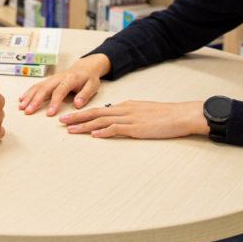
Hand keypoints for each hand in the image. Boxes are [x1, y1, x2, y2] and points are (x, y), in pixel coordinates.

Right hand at [18, 53, 110, 115]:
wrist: (85, 66)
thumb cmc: (89, 78)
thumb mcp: (92, 86)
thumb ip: (85, 95)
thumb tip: (77, 104)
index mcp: (70, 79)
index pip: (60, 91)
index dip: (54, 102)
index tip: (49, 114)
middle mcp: (58, 78)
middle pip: (45, 89)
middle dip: (35, 100)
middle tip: (28, 111)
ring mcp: (52, 78)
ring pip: (38, 87)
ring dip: (29, 97)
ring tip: (22, 107)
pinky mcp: (49, 80)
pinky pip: (37, 85)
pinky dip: (28, 92)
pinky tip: (22, 99)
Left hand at [58, 100, 207, 138]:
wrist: (182, 115)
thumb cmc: (166, 117)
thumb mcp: (144, 113)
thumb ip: (130, 117)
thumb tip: (117, 124)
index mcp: (126, 106)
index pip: (100, 109)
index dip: (83, 113)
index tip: (69, 117)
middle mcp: (125, 110)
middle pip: (95, 112)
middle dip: (76, 117)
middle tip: (60, 121)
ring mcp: (130, 118)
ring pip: (101, 120)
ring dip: (84, 126)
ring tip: (69, 130)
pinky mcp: (137, 128)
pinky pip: (116, 129)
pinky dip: (103, 132)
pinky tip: (93, 135)